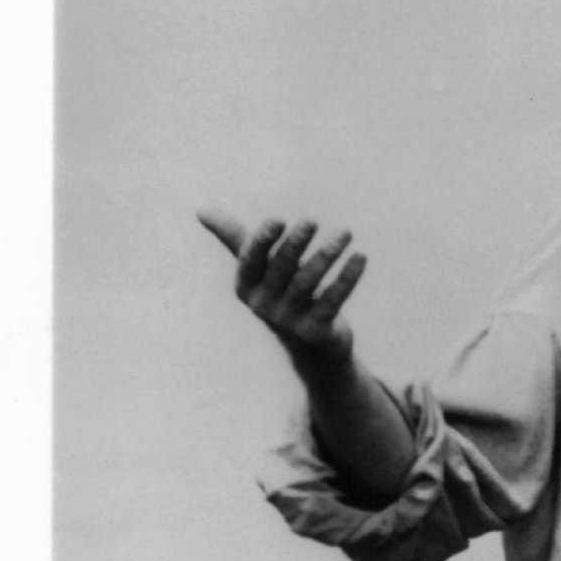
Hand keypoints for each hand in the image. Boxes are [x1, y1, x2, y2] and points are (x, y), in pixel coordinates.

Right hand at [205, 211, 365, 378]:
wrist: (311, 349)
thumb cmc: (282, 296)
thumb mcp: (258, 270)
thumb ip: (236, 240)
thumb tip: (201, 211)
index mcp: (246, 288)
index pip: (250, 261)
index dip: (262, 241)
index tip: (277, 220)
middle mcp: (264, 306)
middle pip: (282, 269)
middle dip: (296, 243)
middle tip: (312, 221)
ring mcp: (290, 321)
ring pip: (309, 282)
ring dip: (327, 255)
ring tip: (345, 233)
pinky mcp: (317, 331)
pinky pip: (334, 299)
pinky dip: (348, 277)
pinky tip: (360, 257)